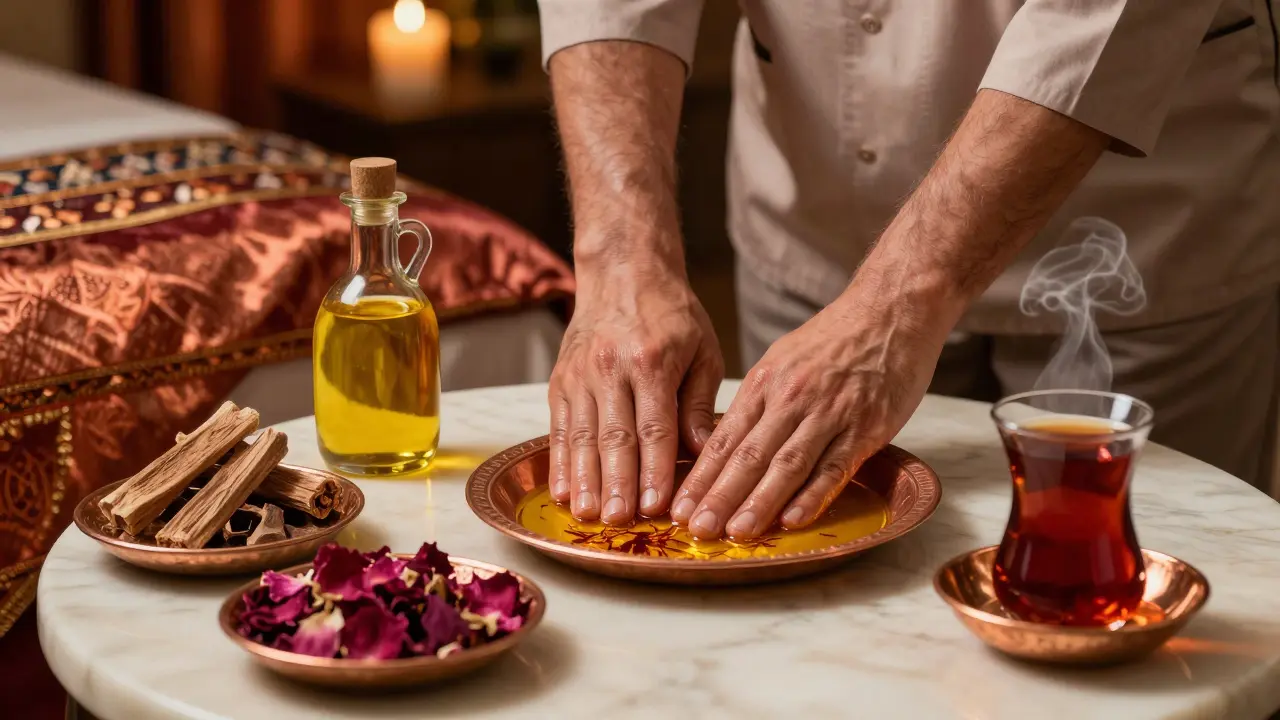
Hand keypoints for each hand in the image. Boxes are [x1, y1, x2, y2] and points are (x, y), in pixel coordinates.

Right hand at [548, 266, 722, 524]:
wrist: (622, 272)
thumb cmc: (671, 314)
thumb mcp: (702, 350)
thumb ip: (698, 404)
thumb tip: (705, 453)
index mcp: (651, 360)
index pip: (655, 427)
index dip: (655, 470)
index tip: (656, 506)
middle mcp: (610, 368)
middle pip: (614, 436)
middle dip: (616, 483)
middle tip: (618, 522)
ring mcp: (580, 375)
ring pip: (580, 436)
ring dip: (584, 480)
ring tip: (588, 516)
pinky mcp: (561, 381)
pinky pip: (558, 427)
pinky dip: (559, 462)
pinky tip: (563, 492)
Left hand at [668, 297, 944, 539]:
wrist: (890, 311)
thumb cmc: (835, 339)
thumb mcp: (783, 360)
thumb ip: (758, 402)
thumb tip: (727, 443)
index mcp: (765, 384)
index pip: (724, 439)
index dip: (701, 477)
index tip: (680, 507)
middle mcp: (790, 399)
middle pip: (749, 455)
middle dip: (720, 496)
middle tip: (697, 529)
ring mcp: (829, 414)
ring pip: (787, 465)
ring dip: (760, 502)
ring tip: (738, 533)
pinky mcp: (865, 427)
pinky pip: (835, 467)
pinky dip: (813, 495)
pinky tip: (793, 520)